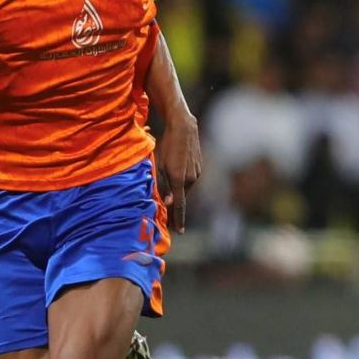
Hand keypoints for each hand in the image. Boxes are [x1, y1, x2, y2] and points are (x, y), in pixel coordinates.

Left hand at [156, 113, 201, 233]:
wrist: (183, 127)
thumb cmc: (166, 145)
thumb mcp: (159, 165)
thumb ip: (164, 185)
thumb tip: (168, 203)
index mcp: (179, 179)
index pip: (180, 205)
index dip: (179, 219)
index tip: (179, 231)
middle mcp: (191, 179)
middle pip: (182, 197)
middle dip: (176, 206)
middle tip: (168, 217)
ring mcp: (197, 173)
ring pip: (186, 188)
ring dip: (179, 191)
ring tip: (169, 187)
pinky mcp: (199, 167)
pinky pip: (190, 179)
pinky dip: (183, 182)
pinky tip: (176, 172)